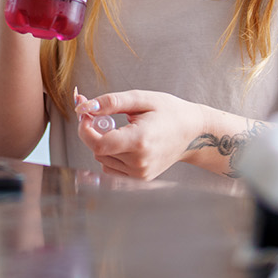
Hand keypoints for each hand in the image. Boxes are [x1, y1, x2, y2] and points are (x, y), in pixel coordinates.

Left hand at [73, 88, 205, 179]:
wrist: (193, 133)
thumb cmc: (170, 112)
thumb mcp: (141, 98)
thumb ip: (111, 102)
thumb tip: (84, 105)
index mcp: (140, 141)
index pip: (98, 144)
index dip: (85, 129)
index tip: (87, 115)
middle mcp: (139, 162)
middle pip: (98, 150)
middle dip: (94, 132)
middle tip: (109, 117)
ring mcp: (140, 174)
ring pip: (102, 159)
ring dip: (103, 143)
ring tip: (123, 130)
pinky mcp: (140, 179)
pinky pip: (111, 168)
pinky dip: (111, 154)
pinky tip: (125, 143)